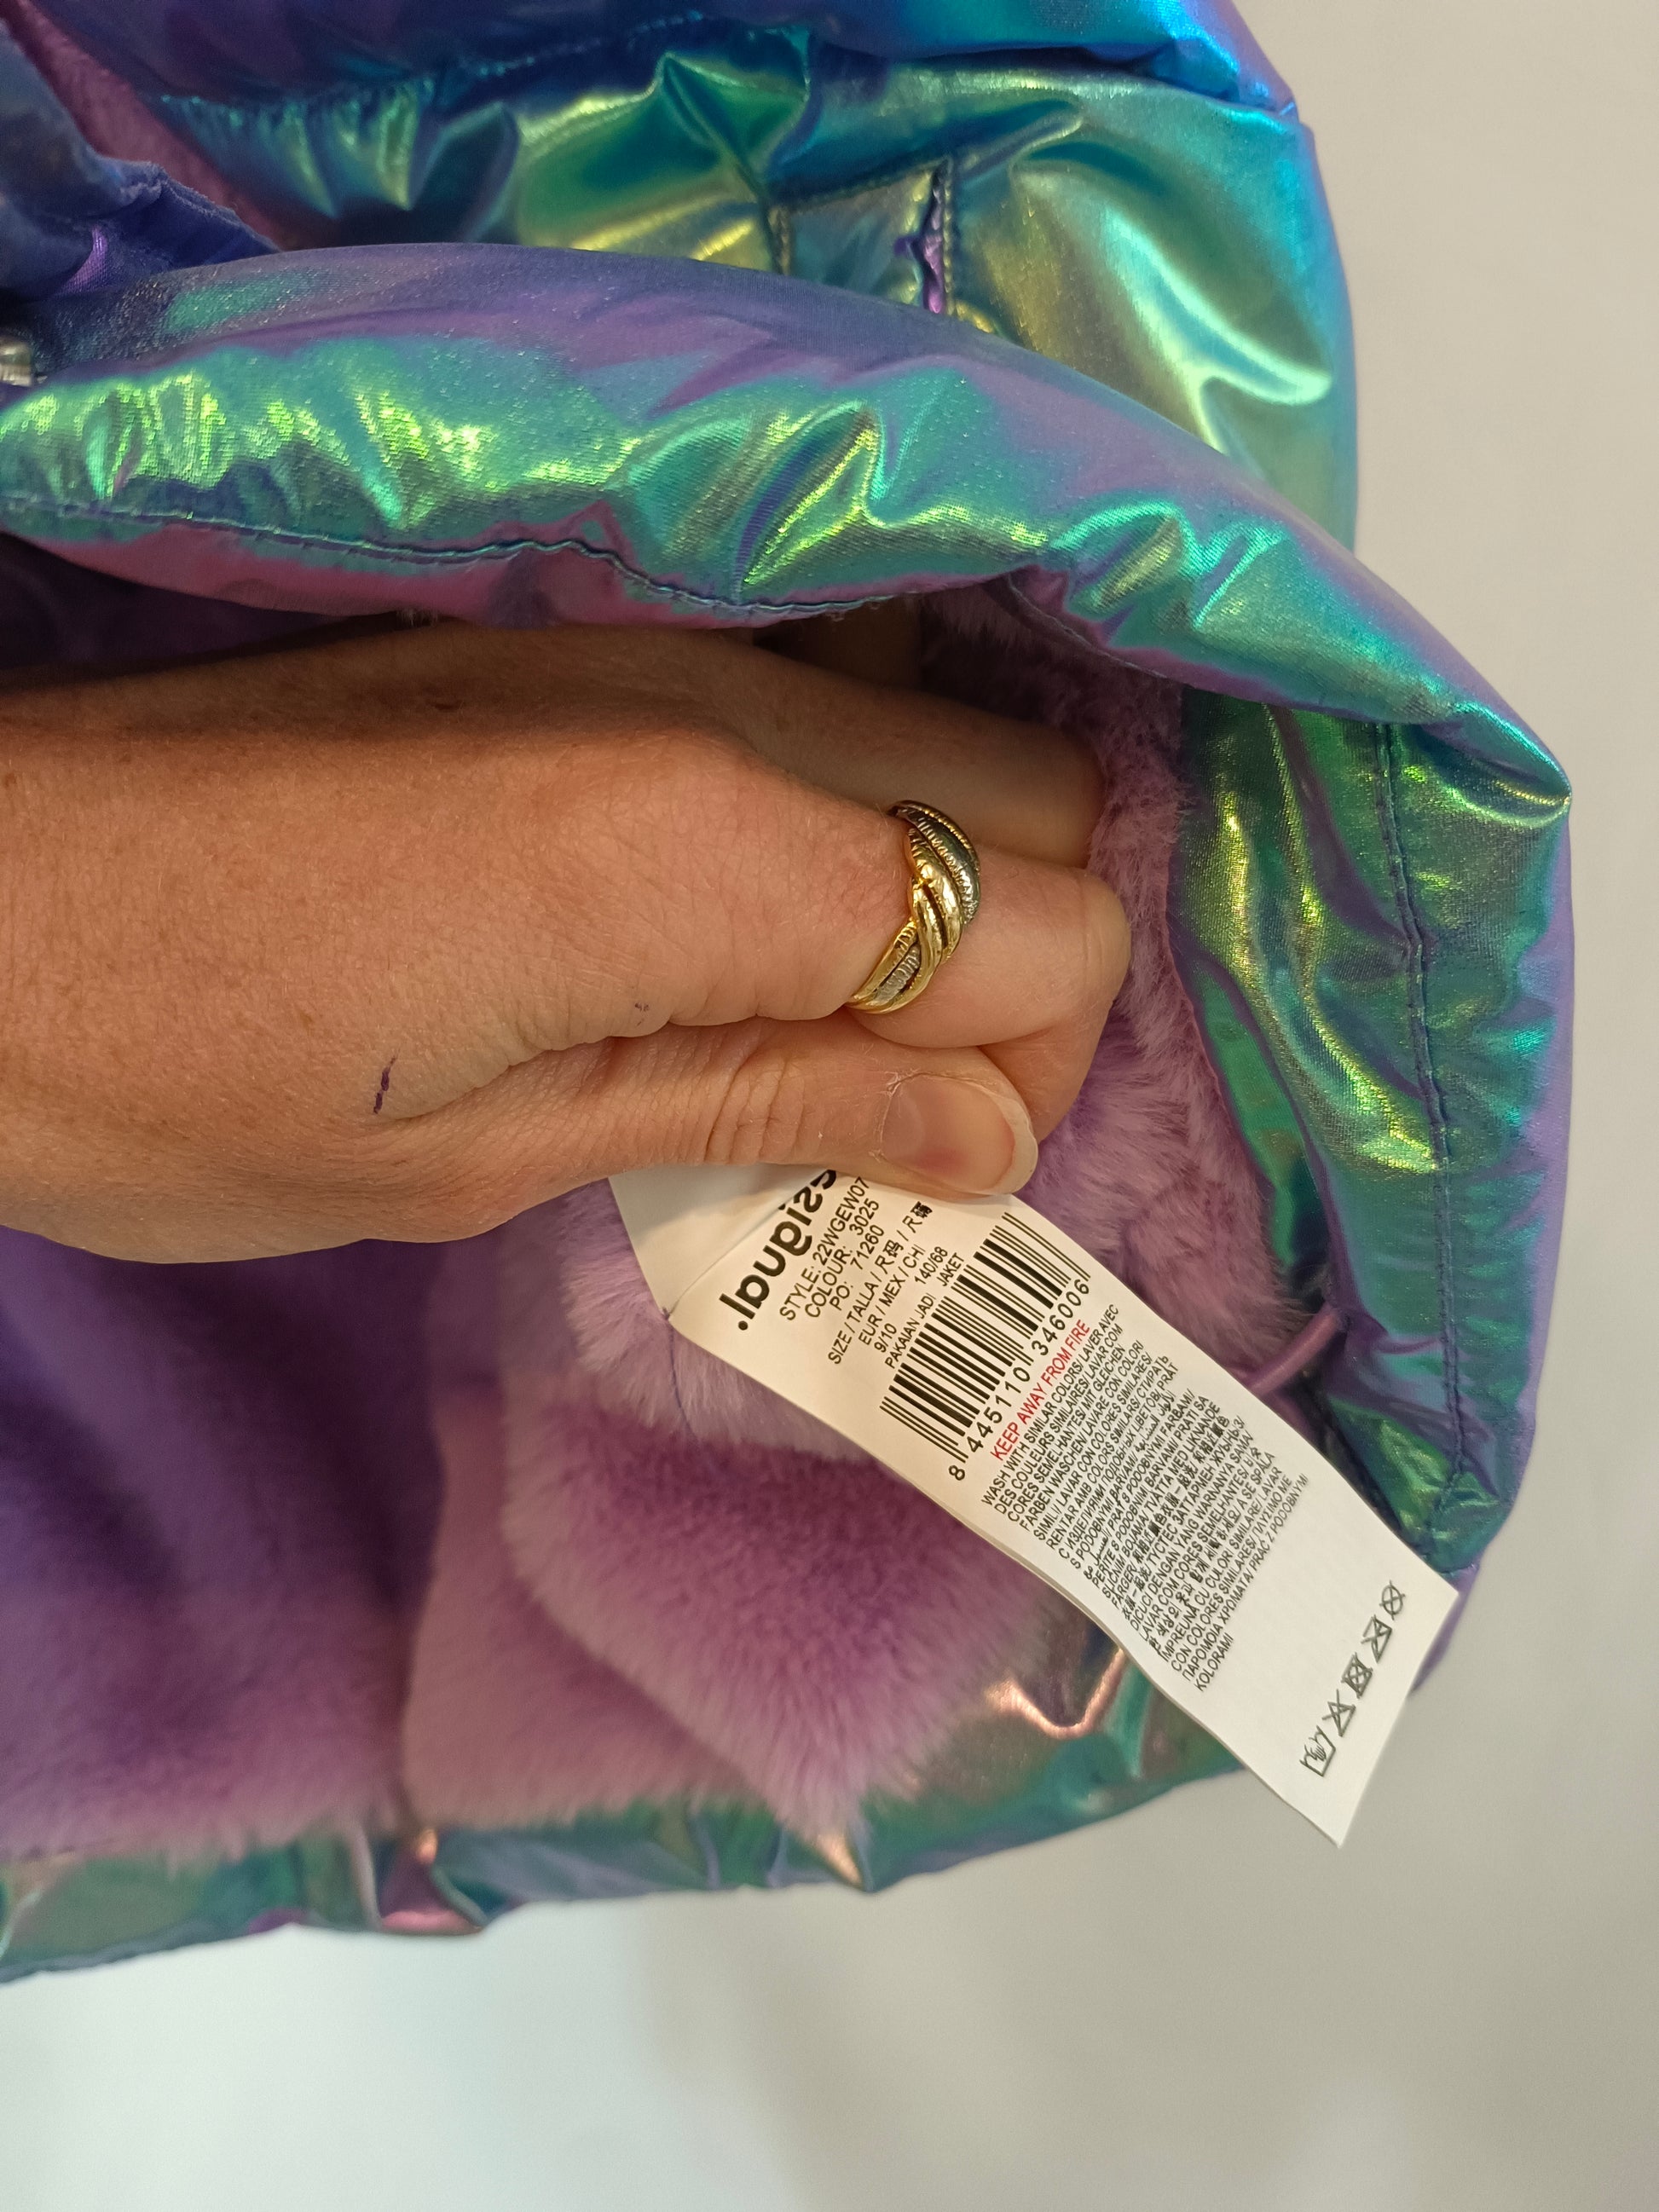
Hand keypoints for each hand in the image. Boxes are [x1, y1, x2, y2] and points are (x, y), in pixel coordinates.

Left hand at [0, 618, 1124, 1260]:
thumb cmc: (191, 1078)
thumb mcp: (491, 1151)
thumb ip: (765, 1105)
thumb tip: (988, 1141)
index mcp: (708, 847)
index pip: (1044, 929)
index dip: (1034, 1073)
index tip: (935, 1169)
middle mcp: (723, 702)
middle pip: (1041, 803)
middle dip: (1026, 971)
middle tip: (896, 1105)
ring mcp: (658, 647)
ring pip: (946, 736)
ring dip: (946, 887)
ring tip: (825, 1026)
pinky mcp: (587, 640)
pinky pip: (821, 709)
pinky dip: (855, 819)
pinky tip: (752, 925)